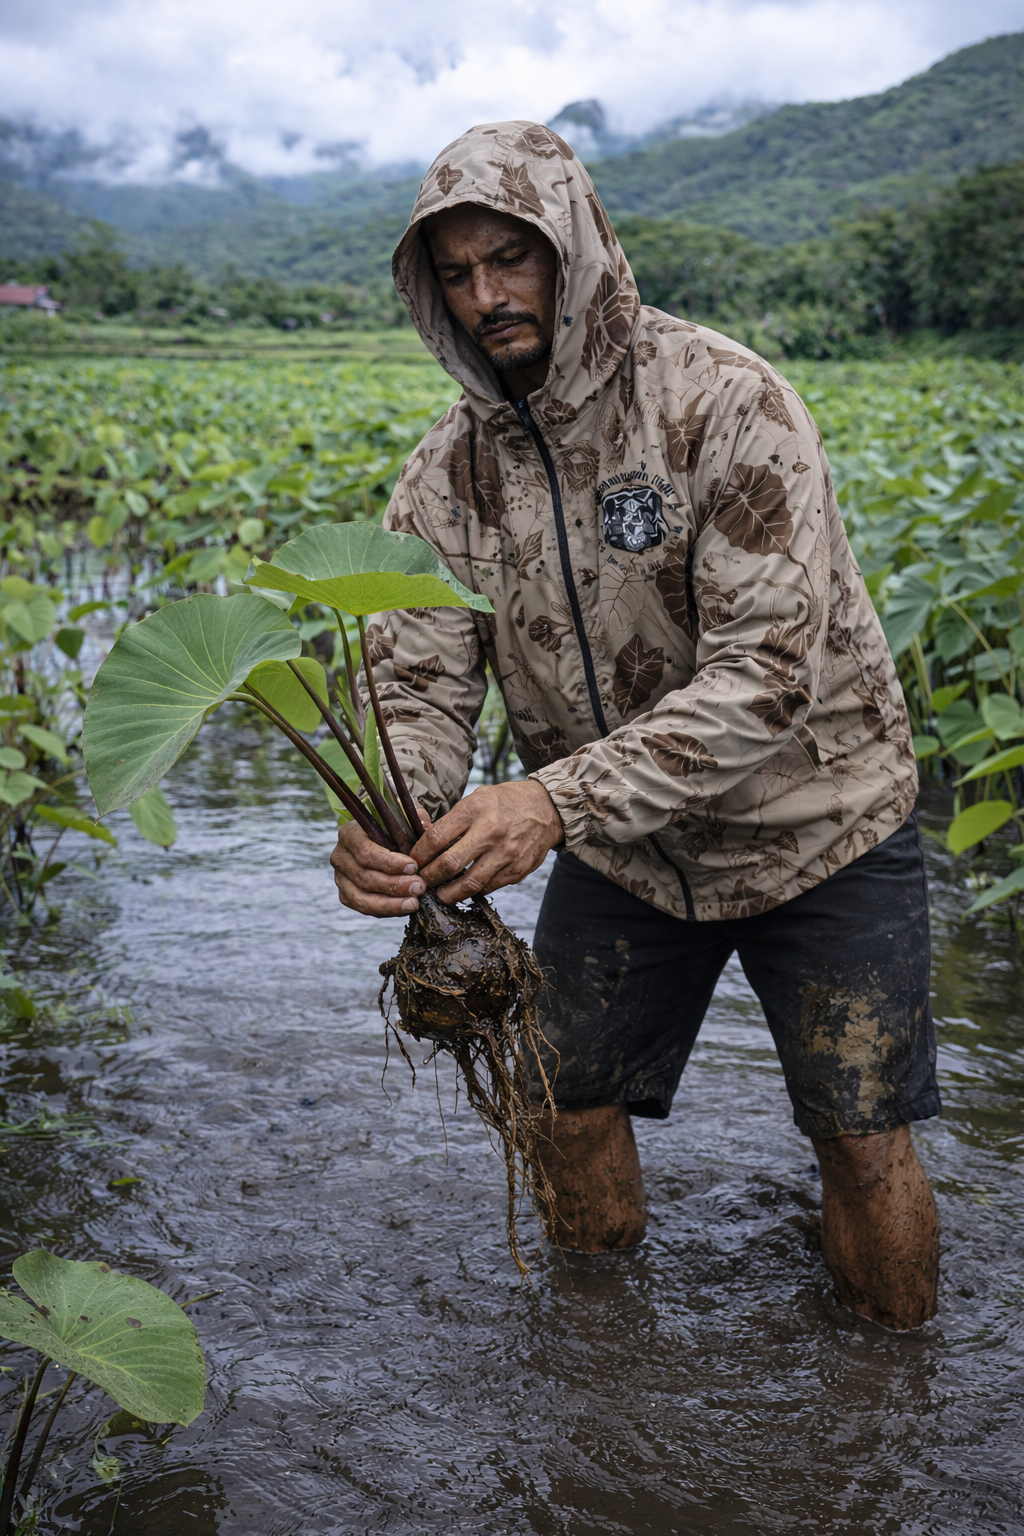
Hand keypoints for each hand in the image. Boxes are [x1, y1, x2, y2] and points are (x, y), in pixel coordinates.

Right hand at [331, 816, 427, 917]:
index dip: (389, 863)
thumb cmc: (394, 829)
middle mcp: (340, 856)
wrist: (384, 841)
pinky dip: (385, 910)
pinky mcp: (346, 895)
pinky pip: (364, 908)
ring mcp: (340, 878)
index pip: (365, 852)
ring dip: (390, 903)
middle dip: (394, 885)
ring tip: (414, 902)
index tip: (413, 867)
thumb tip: (425, 828)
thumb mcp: (405, 819)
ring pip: (362, 897)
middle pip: (364, 877)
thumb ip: (414, 821)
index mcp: (350, 834)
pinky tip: (404, 908)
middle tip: (419, 887)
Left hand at [411, 779, 563, 904]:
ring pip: (469, 884)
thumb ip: (452, 820)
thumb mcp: (477, 798)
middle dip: (429, 877)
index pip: (436, 837)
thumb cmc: (506, 802)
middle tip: (421, 880)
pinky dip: (473, 890)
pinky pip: (488, 887)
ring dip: (448, 893)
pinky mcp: (518, 870)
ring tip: (439, 892)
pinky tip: (464, 887)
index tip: (413, 861)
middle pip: (449, 864)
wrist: (547, 809)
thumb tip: (422, 838)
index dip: (419, 854)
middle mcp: (491, 831)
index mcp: (476, 809)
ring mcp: (506, 853)